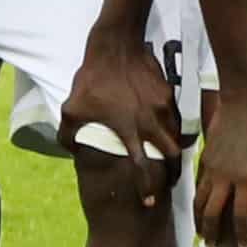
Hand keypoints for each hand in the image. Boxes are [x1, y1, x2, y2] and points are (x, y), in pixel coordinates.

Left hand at [60, 26, 183, 203]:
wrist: (116, 45)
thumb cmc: (92, 79)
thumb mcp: (71, 109)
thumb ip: (69, 135)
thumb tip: (71, 150)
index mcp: (129, 130)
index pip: (144, 167)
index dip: (148, 188)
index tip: (149, 201)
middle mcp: (150, 122)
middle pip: (172, 156)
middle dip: (172, 172)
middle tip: (167, 180)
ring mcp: (163, 107)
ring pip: (177, 136)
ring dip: (173, 149)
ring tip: (166, 156)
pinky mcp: (168, 94)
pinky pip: (175, 117)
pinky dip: (172, 128)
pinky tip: (162, 128)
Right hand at [194, 85, 246, 246]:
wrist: (244, 102)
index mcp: (246, 178)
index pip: (242, 214)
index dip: (242, 232)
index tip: (243, 246)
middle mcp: (225, 176)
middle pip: (213, 212)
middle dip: (212, 232)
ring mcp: (213, 167)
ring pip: (200, 200)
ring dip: (200, 219)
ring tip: (201, 233)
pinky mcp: (206, 157)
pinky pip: (198, 184)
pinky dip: (197, 199)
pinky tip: (199, 205)